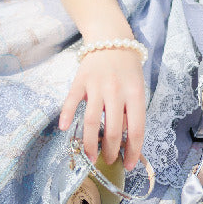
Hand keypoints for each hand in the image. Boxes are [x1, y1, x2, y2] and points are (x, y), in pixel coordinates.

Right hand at [59, 49, 146, 170]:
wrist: (111, 38)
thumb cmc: (128, 68)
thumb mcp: (138, 87)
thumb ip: (132, 111)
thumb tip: (125, 139)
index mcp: (135, 93)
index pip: (137, 129)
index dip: (133, 151)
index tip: (129, 165)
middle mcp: (116, 91)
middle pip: (112, 129)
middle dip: (110, 151)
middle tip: (108, 161)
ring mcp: (96, 85)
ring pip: (91, 121)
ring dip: (90, 144)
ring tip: (91, 157)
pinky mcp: (80, 80)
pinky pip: (71, 102)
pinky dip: (66, 116)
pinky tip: (64, 130)